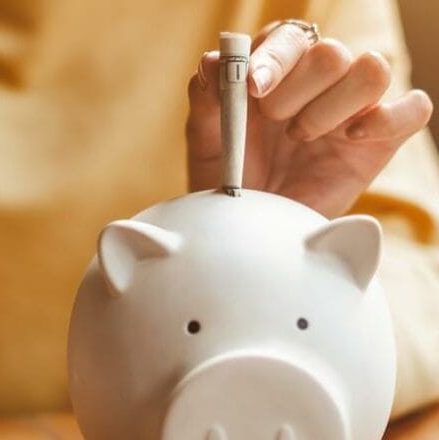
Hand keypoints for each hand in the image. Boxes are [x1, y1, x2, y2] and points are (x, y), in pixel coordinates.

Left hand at [186, 21, 432, 216]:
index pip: (289, 37)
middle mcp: (320, 80)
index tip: (251, 88)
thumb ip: (207, 97)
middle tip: (272, 121)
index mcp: (279, 67)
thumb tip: (213, 59)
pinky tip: (349, 137)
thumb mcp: (206, 138)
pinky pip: (413, 109)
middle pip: (332, 52)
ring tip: (301, 137)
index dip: (274, 58)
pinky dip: (387, 118)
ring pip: (373, 69)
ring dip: (332, 106)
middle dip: (295, 90)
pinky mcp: (380, 139)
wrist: (248, 223)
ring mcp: (353, 107)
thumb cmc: (228, 175)